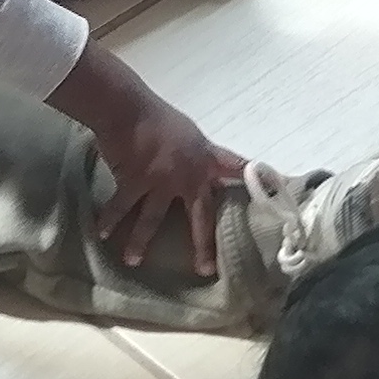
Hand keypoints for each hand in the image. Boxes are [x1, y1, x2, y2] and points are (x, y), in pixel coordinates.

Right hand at [83, 87, 248, 278]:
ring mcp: (162, 182)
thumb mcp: (187, 133)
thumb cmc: (156, 116)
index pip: (236, 169)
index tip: (277, 194)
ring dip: (140, 242)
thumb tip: (193, 167)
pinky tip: (101, 233)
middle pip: (201, 216)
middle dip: (203, 245)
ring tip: (133, 261)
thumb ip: (194, 154)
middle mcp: (188, 176)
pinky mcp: (135, 182)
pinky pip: (121, 206)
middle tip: (205, 269)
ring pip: (152, 220)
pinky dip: (109, 220)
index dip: (254, 181)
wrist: (129, 109)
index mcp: (205, 159)